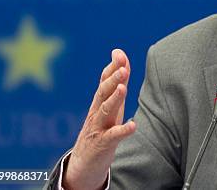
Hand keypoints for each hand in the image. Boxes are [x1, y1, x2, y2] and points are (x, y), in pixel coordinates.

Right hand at [63, 49, 136, 189]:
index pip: (104, 81)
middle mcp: (97, 112)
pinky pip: (113, 136)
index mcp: (100, 101)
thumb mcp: (111, 104)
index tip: (118, 53)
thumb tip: (121, 57)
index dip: (112, 67)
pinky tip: (133, 125)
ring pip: (105, 111)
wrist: (83, 163)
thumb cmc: (101, 128)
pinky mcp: (103, 144)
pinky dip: (123, 130)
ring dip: (114, 98)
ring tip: (124, 88)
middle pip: (103, 93)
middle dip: (113, 79)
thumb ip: (118, 81)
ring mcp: (99, 127)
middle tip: (123, 68)